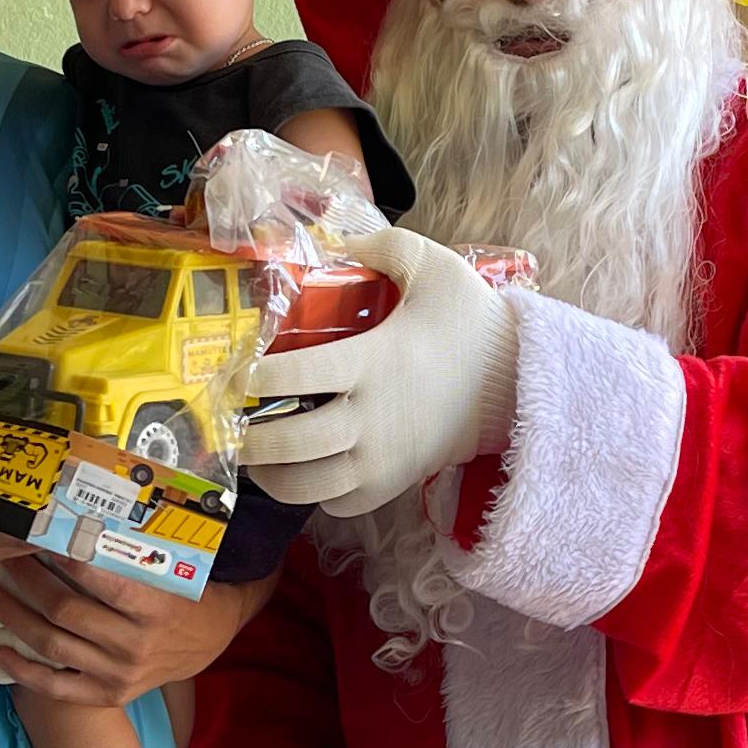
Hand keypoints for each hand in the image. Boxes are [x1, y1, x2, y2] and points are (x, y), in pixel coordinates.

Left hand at [0, 559, 264, 704]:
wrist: (206, 642)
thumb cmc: (182, 595)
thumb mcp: (167, 571)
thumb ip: (128, 554)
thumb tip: (81, 516)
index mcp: (152, 607)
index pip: (98, 580)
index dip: (60, 557)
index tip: (35, 534)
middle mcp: (134, 644)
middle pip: (64, 610)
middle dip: (26, 580)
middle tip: (2, 557)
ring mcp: (118, 673)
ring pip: (51, 645)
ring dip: (13, 616)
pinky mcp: (107, 695)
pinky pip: (54, 686)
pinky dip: (21, 670)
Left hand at [240, 231, 520, 518]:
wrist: (518, 382)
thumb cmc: (471, 324)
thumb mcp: (435, 268)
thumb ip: (384, 247)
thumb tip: (336, 242)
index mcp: (374, 361)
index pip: (292, 376)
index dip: (251, 378)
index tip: (234, 373)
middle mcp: (373, 418)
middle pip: (290, 443)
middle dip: (248, 437)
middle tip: (228, 424)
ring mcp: (383, 460)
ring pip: (306, 487)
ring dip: (270, 475)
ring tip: (254, 455)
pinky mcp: (394, 485)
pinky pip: (338, 505)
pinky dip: (312, 494)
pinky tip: (302, 470)